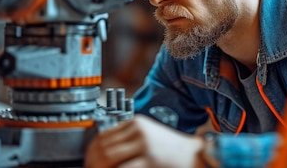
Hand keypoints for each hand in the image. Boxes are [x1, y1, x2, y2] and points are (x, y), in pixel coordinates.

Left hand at [84, 114, 203, 167]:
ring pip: (109, 160)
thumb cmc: (173, 151)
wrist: (197, 157)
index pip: (103, 136)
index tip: (89, 162)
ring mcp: (144, 147)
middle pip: (104, 149)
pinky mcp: (149, 162)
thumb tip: (101, 152)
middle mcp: (139, 132)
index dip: (91, 152)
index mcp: (137, 123)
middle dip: (93, 164)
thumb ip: (127, 140)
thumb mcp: (148, 137)